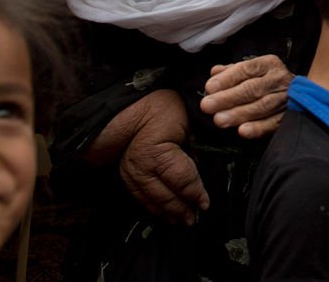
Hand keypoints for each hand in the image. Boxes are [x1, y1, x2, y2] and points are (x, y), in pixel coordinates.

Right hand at [91, 90, 208, 225]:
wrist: (129, 105)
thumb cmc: (161, 108)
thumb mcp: (185, 121)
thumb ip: (195, 144)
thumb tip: (206, 165)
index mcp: (157, 151)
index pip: (182, 180)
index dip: (195, 193)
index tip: (206, 203)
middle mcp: (141, 166)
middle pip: (165, 195)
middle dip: (182, 209)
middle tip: (194, 219)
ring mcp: (129, 172)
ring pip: (151, 200)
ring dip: (167, 213)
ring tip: (181, 221)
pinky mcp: (122, 174)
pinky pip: (138, 196)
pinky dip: (151, 207)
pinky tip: (162, 213)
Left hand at [200, 54, 293, 138]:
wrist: (301, 96)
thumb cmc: (266, 83)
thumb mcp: (251, 72)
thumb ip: (232, 72)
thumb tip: (214, 73)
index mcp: (269, 64)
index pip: (247, 68)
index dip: (227, 78)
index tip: (209, 87)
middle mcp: (280, 79)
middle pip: (253, 88)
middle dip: (228, 98)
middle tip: (208, 106)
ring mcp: (287, 98)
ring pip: (262, 106)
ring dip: (239, 114)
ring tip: (219, 120)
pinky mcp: (291, 117)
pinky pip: (274, 123)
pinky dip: (258, 128)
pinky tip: (243, 131)